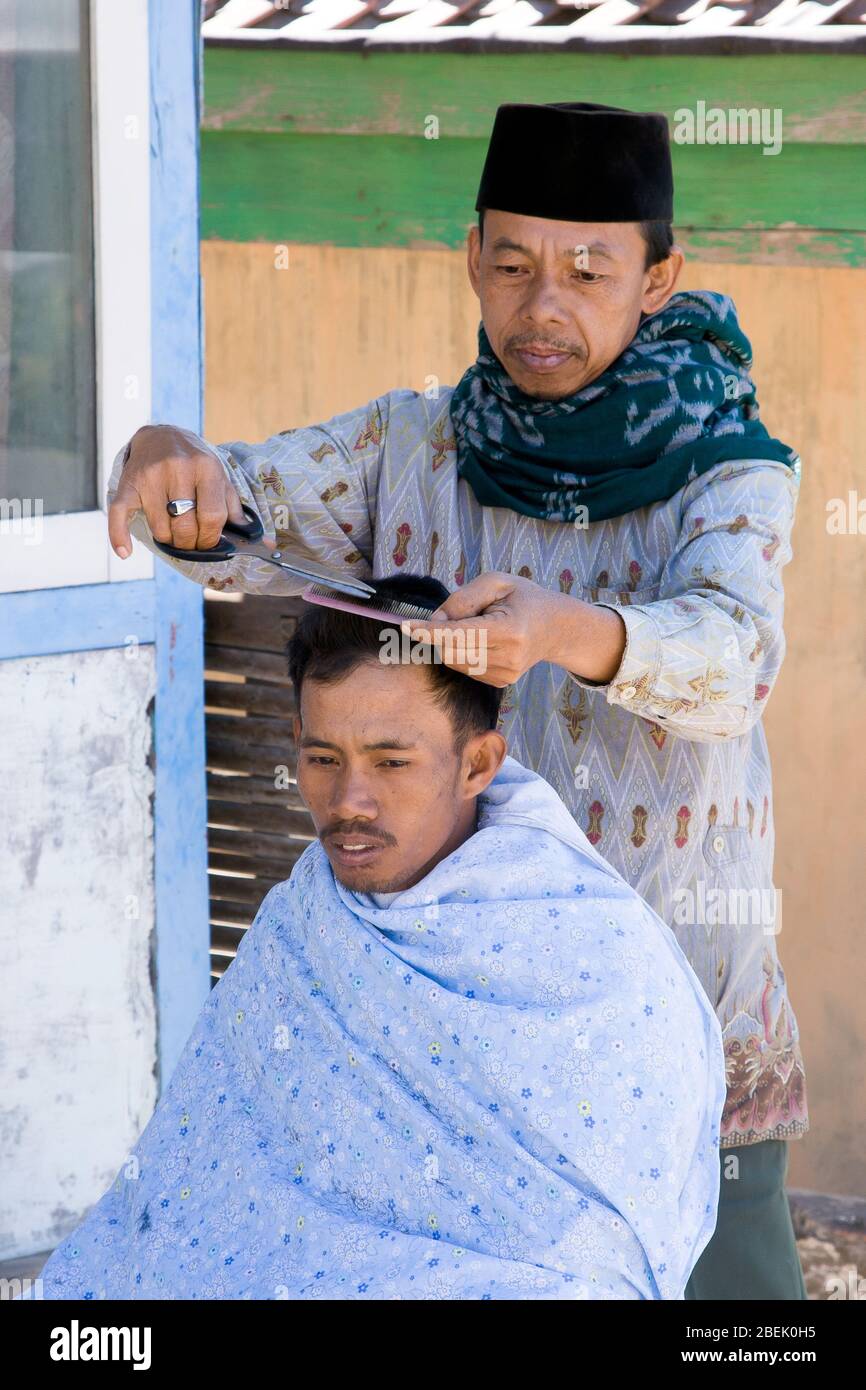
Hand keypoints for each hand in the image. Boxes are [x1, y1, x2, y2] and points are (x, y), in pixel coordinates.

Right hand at [108, 424, 246, 557]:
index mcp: (206, 467)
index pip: (212, 516)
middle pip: (185, 526)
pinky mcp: (128, 483)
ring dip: (168, 539)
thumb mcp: (219, 478)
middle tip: (190, 543)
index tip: (208, 543)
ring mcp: (151, 475)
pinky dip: (119, 536)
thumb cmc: (195, 463)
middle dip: (190, 544)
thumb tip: (260, 543)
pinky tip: (125, 553)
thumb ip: (234, 508)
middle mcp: (178, 468)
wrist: (161, 435)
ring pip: (160, 528)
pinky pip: (119, 514)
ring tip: (173, 533)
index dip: (211, 538)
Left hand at [400, 571, 626, 686]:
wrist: (555, 628)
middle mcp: (508, 658)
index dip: (430, 631)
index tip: (406, 626)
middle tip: (454, 613)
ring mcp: (505, 675)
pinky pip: (464, 668)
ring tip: (478, 624)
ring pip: (454, 661)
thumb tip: (435, 620)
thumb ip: (463, 598)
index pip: (460, 634)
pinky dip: (461, 652)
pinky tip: (481, 640)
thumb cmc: (524, 599)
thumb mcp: (497, 582)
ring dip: (450, 642)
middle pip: (452, 650)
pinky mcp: (500, 683)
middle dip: (438, 633)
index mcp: (510, 631)